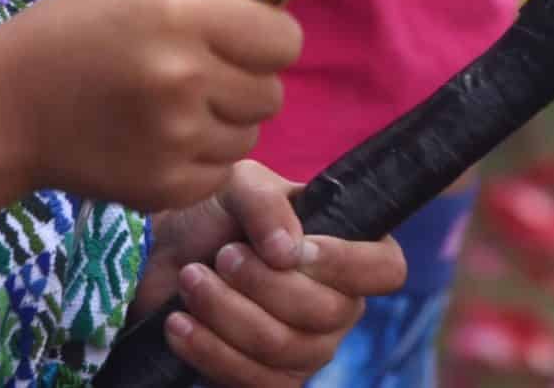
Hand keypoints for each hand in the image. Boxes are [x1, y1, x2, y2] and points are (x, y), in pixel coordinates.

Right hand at [0, 0, 300, 214]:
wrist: (5, 106)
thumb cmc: (75, 29)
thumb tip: (274, 7)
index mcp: (183, 15)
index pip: (285, 40)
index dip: (269, 40)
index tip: (245, 42)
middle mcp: (184, 76)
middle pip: (272, 94)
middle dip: (244, 83)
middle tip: (197, 76)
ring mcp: (175, 138)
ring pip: (249, 137)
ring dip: (222, 124)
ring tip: (169, 109)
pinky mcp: (163, 187)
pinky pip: (219, 173)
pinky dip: (198, 161)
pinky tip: (155, 140)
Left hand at [136, 163, 406, 387]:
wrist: (168, 254)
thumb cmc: (217, 215)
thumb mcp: (240, 185)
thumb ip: (266, 203)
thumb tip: (287, 251)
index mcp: (349, 253)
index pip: (385, 269)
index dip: (345, 264)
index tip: (293, 249)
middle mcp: (339, 307)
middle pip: (324, 313)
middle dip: (261, 283)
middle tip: (222, 256)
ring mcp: (308, 351)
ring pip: (280, 346)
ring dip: (225, 311)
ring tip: (191, 279)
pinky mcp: (269, 381)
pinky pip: (253, 382)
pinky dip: (209, 351)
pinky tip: (180, 323)